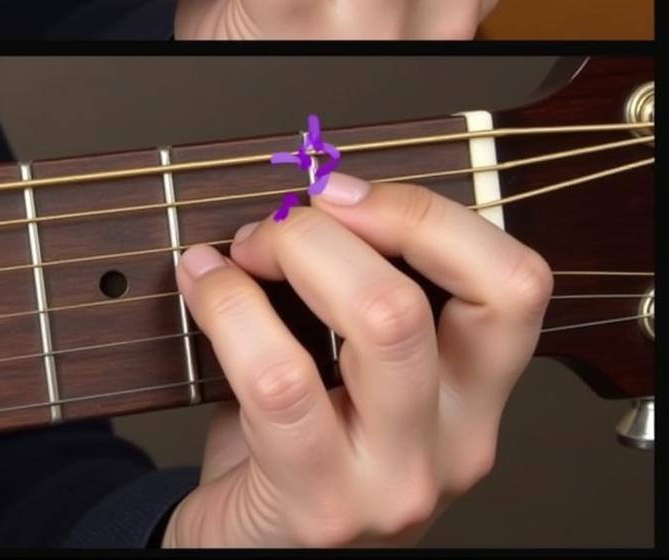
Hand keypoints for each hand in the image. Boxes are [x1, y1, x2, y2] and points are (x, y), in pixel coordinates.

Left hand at [163, 173, 551, 547]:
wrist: (257, 546)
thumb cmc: (304, 437)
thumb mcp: (356, 362)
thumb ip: (360, 282)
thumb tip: (314, 189)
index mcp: (477, 388)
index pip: (514, 280)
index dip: (424, 213)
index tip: (341, 192)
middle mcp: (458, 439)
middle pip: (432, 287)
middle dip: (330, 226)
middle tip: (276, 225)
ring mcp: (397, 482)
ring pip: (378, 318)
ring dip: (290, 252)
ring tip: (239, 252)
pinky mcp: (324, 505)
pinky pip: (279, 378)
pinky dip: (227, 304)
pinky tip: (200, 283)